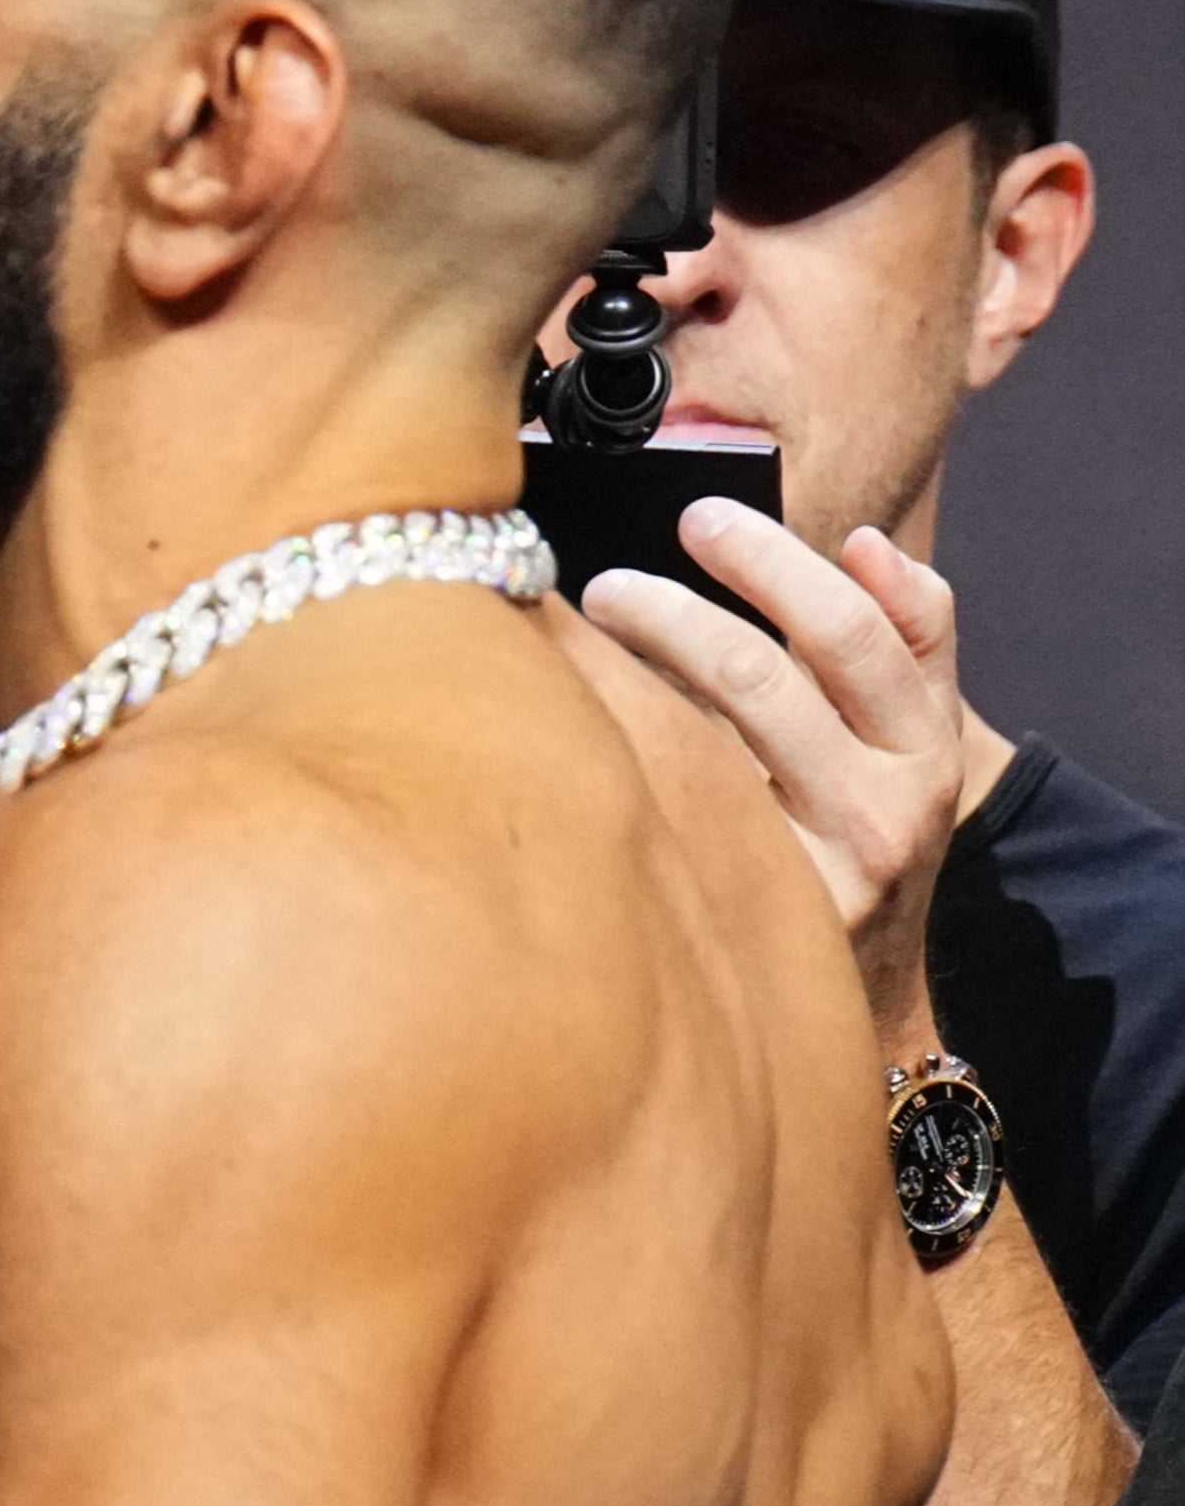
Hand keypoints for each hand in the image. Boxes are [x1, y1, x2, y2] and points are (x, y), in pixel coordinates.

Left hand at [582, 500, 963, 1044]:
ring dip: (639, 669)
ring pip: (710, 744)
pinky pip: (676, 815)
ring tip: (588, 626)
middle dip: (679, 611)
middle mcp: (888, 810)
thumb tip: (867, 544)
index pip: (868, 630)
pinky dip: (624, 748)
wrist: (867, 990)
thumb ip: (902, 640)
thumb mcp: (903, 740)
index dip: (779, 564)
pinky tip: (579, 715)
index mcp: (926, 748)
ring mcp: (821, 872)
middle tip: (611, 577)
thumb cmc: (859, 830)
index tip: (700, 515)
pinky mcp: (759, 920)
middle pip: (776, 676)